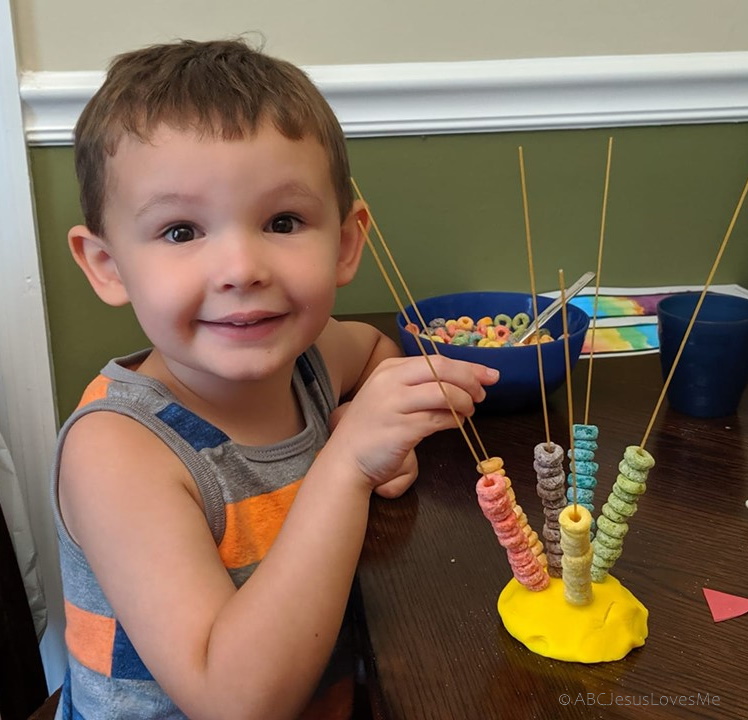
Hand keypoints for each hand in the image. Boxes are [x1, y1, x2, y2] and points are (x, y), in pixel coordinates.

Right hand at [327, 355, 497, 492]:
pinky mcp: (402, 428)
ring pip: (444, 393)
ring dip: (465, 402)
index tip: (488, 375)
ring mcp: (395, 404)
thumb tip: (461, 381)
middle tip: (483, 393)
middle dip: (471, 379)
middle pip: (442, 370)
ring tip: (469, 411)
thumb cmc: (372, 428)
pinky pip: (438, 418)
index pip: (436, 360)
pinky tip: (457, 423)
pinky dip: (454, 419)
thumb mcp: (389, 395)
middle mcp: (390, 381)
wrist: (345, 459)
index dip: (467, 367)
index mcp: (390, 368)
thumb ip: (417, 385)